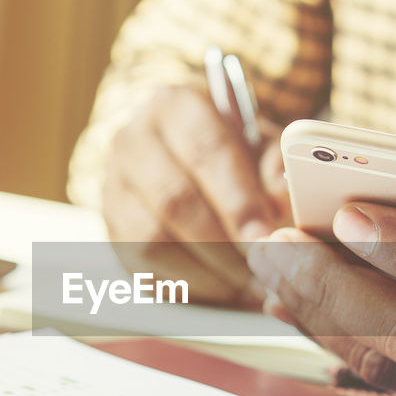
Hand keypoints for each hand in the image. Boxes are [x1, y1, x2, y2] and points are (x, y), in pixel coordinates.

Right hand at [101, 85, 289, 306]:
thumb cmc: (229, 150)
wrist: (181, 156)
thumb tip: (284, 193)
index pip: (204, 151)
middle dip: (223, 242)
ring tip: (246, 283)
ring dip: (205, 269)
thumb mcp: (260, 143)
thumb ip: (276, 164)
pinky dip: (187, 283)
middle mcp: (134, 140)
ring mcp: (114, 185)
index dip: (238, 198)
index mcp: (175, 106)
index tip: (265, 234)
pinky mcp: (110, 226)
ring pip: (153, 238)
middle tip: (262, 267)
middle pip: (174, 199)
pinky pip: (143, 266)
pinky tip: (222, 289)